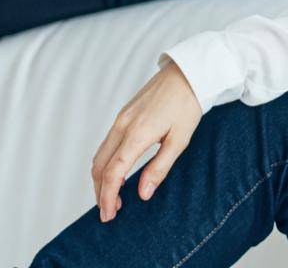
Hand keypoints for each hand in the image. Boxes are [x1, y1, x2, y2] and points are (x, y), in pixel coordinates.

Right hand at [91, 61, 202, 222]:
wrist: (187, 72)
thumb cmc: (188, 104)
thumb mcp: (180, 140)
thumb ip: (160, 168)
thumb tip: (142, 194)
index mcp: (137, 134)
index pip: (113, 173)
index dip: (107, 197)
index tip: (109, 215)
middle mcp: (122, 126)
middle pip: (99, 166)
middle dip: (100, 192)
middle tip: (109, 212)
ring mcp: (120, 119)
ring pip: (100, 155)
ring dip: (101, 178)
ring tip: (114, 197)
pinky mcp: (123, 114)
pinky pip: (106, 144)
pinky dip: (105, 163)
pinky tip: (117, 173)